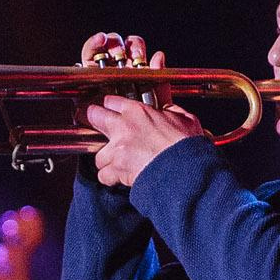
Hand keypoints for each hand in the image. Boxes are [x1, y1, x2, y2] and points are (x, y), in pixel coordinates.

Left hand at [87, 96, 201, 188]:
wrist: (185, 171)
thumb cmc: (186, 147)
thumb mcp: (185, 120)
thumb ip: (172, 112)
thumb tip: (169, 110)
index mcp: (137, 112)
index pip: (112, 101)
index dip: (110, 105)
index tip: (109, 108)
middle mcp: (123, 128)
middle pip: (94, 116)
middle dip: (93, 119)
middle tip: (96, 124)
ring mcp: (117, 150)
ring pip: (98, 154)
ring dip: (106, 159)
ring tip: (117, 162)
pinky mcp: (117, 170)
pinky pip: (103, 175)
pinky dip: (110, 178)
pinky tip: (119, 178)